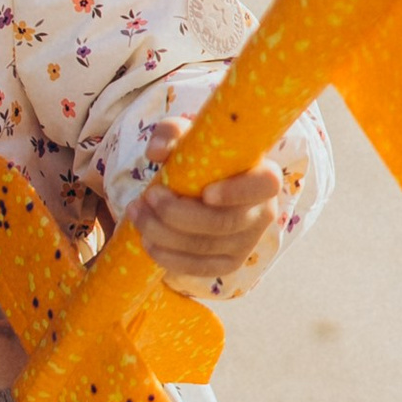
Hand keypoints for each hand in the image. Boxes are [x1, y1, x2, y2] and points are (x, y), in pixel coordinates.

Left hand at [131, 122, 287, 294]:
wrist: (206, 186)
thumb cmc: (202, 157)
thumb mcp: (187, 137)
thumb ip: (170, 134)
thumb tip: (156, 152)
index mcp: (264, 178)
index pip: (264, 185)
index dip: (237, 192)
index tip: (206, 192)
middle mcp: (262, 213)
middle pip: (224, 222)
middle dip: (179, 213)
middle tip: (148, 196)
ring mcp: (247, 243)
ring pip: (205, 246)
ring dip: (164, 233)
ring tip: (137, 213)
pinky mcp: (228, 263)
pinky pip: (199, 267)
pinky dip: (169, 258)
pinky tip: (147, 243)